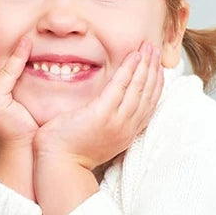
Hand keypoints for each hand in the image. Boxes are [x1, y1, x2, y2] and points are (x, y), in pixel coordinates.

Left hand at [33, 41, 163, 169]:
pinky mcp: (102, 114)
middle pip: (147, 94)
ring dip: (145, 66)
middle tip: (155, 51)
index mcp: (125, 133)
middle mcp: (126, 127)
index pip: (147, 105)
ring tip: (148, 48)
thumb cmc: (68, 153)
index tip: (157, 70)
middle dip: (153, 71)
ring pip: (139, 88)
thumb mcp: (94, 138)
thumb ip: (102, 123)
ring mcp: (116, 121)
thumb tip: (99, 111)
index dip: (154, 85)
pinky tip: (134, 57)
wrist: (58, 166)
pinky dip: (129, 70)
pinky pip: (120, 87)